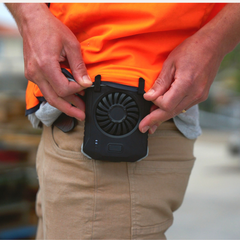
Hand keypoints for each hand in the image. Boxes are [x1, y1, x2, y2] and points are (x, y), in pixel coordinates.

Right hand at [12, 4, 91, 119]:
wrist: (32, 20)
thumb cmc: (50, 29)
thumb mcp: (71, 45)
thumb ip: (79, 67)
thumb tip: (86, 83)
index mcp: (46, 65)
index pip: (64, 89)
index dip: (77, 91)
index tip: (86, 87)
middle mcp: (36, 73)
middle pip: (54, 99)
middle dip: (70, 109)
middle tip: (82, 115)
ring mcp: (32, 74)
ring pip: (49, 97)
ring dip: (64, 104)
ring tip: (77, 110)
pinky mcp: (32, 74)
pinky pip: (46, 89)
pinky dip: (57, 95)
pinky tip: (68, 97)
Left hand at [139, 33, 223, 133]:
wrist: (213, 44)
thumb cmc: (192, 49)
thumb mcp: (170, 63)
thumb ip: (160, 83)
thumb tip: (149, 97)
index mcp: (186, 84)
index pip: (165, 105)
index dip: (154, 103)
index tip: (147, 97)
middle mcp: (194, 94)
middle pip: (170, 113)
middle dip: (154, 121)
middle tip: (143, 128)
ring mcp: (199, 96)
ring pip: (176, 112)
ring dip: (163, 116)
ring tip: (151, 121)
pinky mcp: (200, 95)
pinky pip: (183, 106)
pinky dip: (172, 109)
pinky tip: (164, 110)